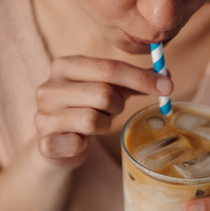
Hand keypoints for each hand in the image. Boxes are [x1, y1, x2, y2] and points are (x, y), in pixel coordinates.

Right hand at [34, 55, 171, 167]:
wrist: (56, 144)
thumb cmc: (86, 108)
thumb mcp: (109, 89)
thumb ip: (134, 80)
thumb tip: (166, 74)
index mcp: (64, 66)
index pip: (108, 67)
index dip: (141, 78)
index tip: (167, 86)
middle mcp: (48, 87)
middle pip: (103, 93)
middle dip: (117, 106)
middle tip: (113, 110)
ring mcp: (42, 115)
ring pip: (92, 120)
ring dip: (103, 125)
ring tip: (95, 124)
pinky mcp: (44, 143)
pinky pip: (78, 143)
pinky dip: (85, 145)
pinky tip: (80, 141)